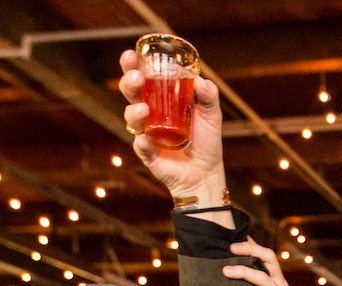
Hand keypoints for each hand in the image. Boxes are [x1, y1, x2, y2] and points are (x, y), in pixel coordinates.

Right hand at [119, 49, 227, 204]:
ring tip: (144, 110)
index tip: (132, 55)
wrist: (206, 173)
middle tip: (137, 78)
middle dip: (129, 82)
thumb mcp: (212, 115)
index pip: (143, 78)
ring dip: (134, 111)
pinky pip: (140, 147)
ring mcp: (146, 134)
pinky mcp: (148, 154)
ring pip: (131, 118)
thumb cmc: (206, 142)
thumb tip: (200, 80)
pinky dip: (141, 143)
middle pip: (130, 93)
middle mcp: (149, 114)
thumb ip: (209, 95)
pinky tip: (144, 140)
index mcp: (160, 100)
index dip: (134, 66)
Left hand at [224, 239, 306, 285]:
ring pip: (264, 277)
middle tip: (230, 248)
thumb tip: (224, 276)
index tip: (232, 238)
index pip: (265, 255)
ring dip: (244, 272)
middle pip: (269, 257)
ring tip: (225, 272)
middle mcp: (280, 284)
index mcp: (275, 280)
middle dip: (250, 249)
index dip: (251, 244)